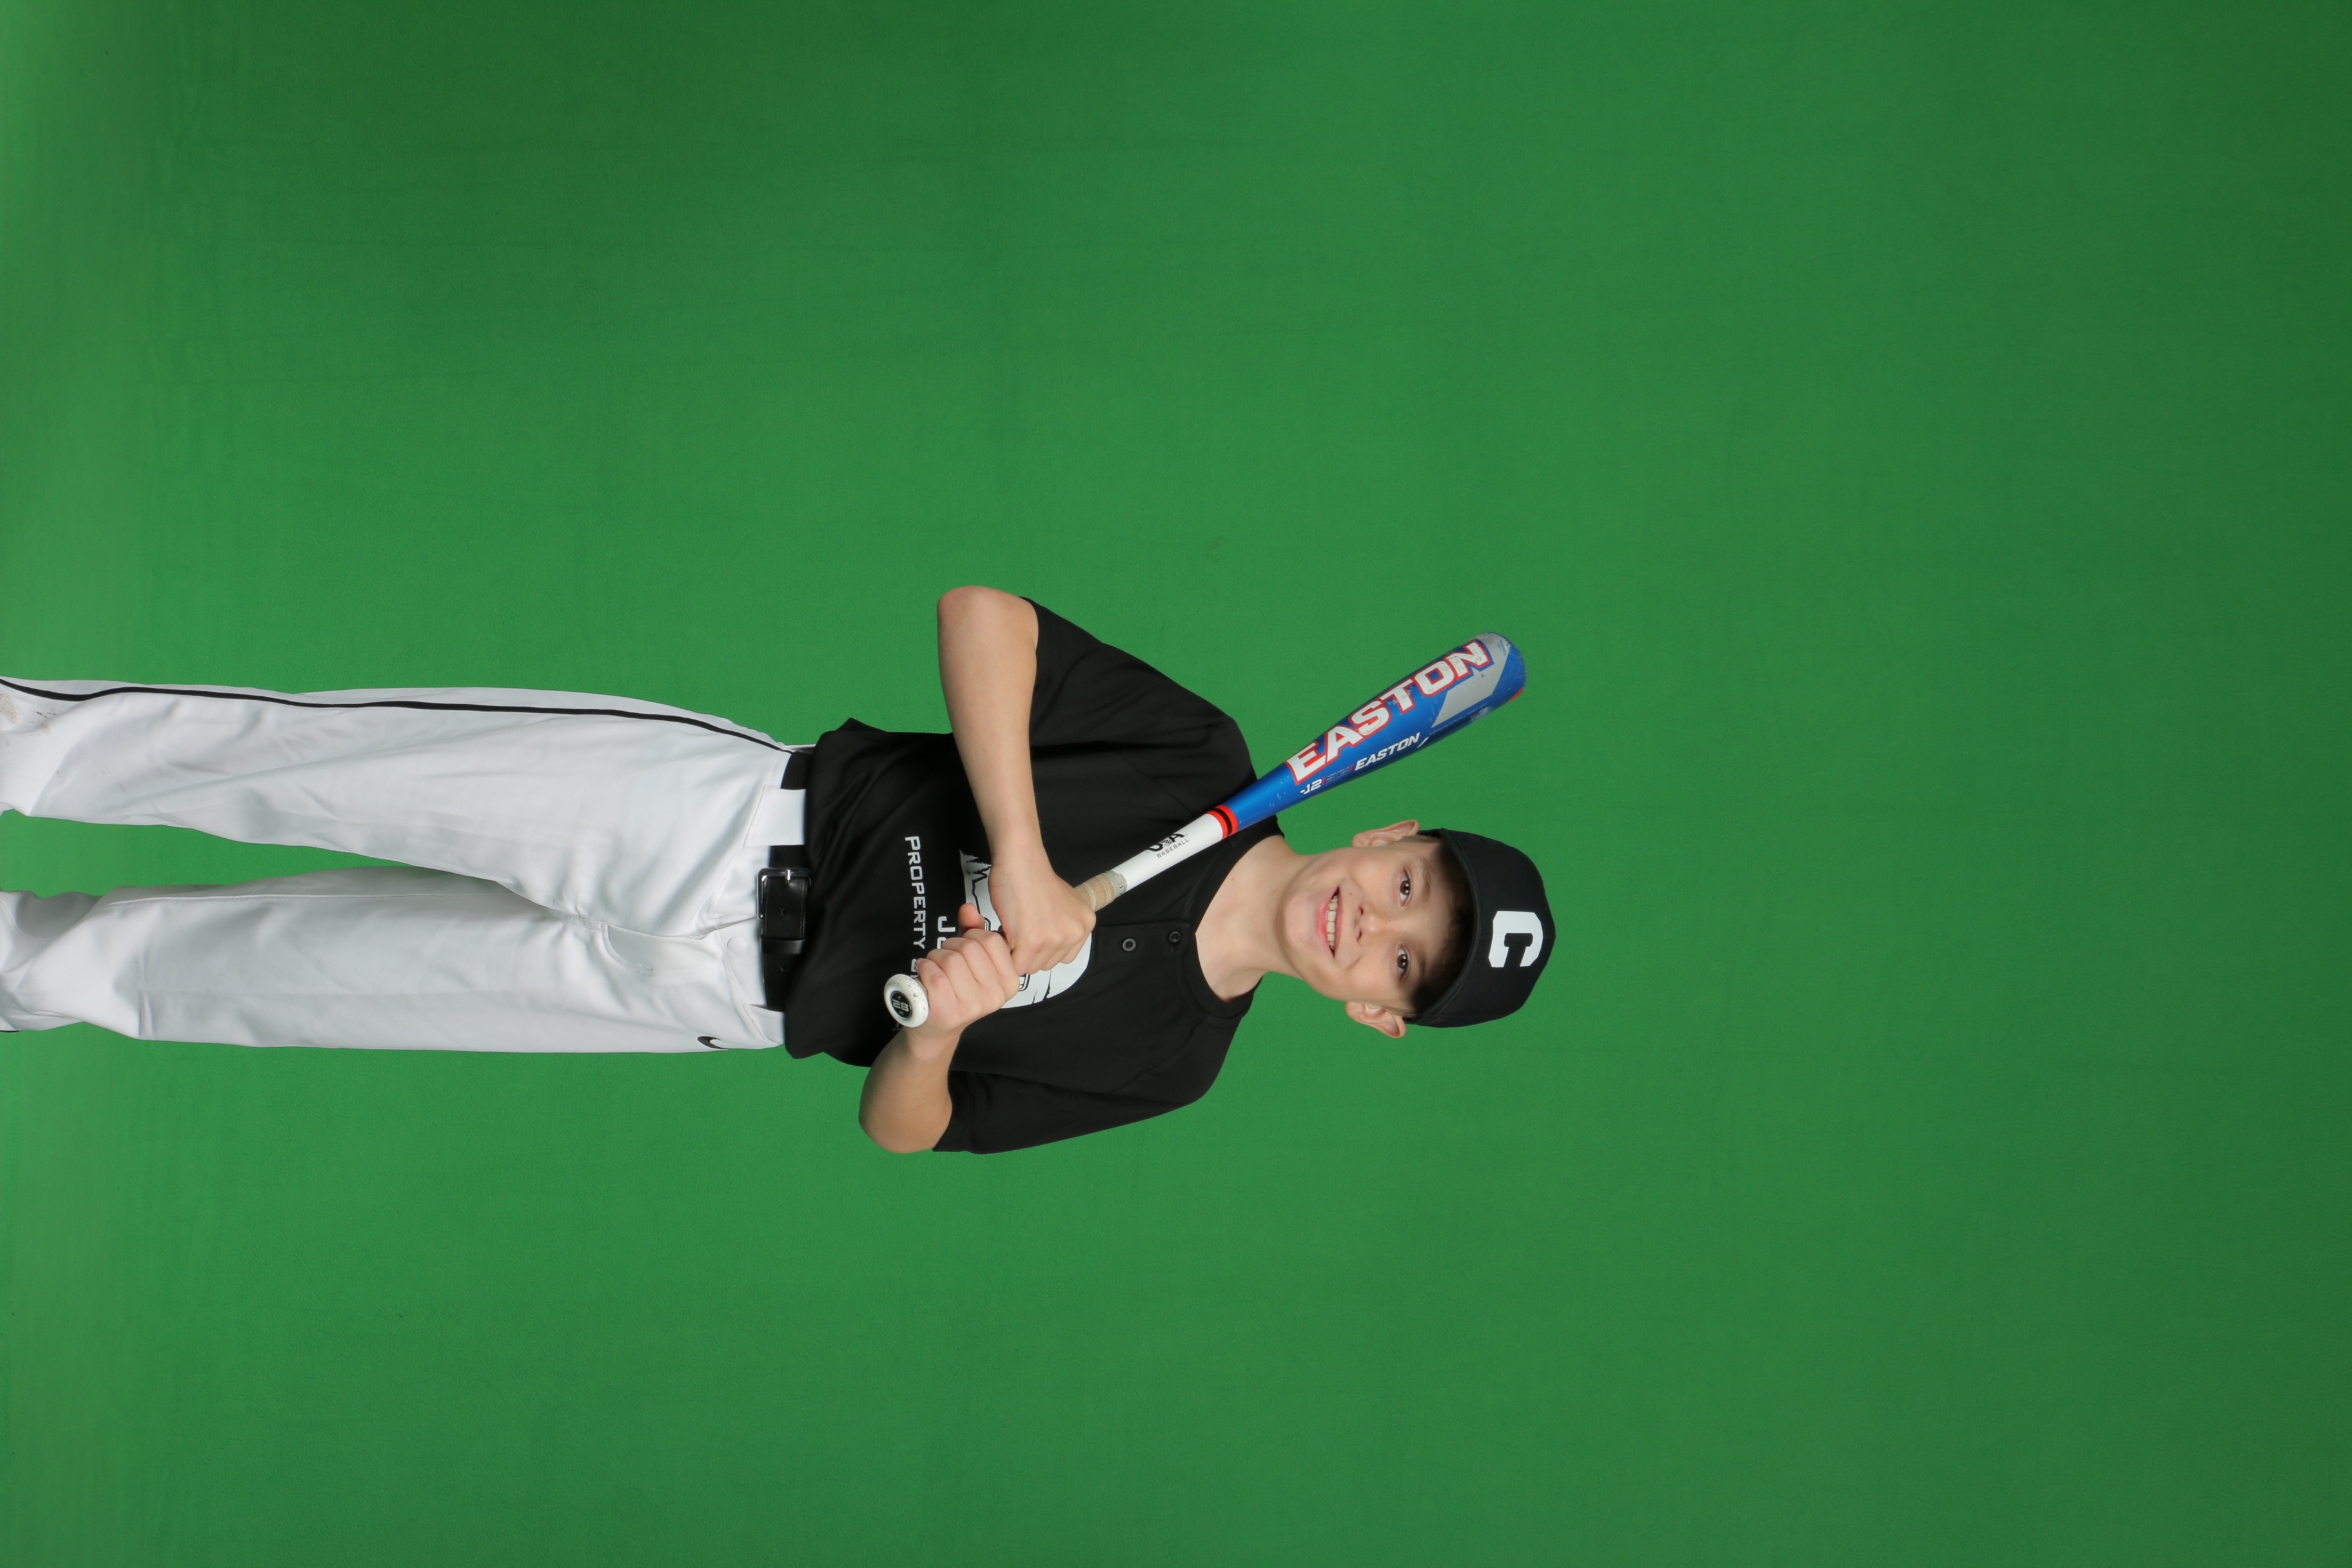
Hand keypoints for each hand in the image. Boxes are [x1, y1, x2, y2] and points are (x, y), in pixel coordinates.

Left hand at [905, 904, 1019, 1056]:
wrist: (936, 1027)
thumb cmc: (955, 990)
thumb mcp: (970, 960)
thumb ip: (973, 932)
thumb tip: (968, 908)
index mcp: (1009, 982)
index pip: (993, 940)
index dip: (972, 935)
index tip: (964, 945)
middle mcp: (996, 996)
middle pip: (970, 947)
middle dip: (951, 945)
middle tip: (944, 955)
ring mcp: (974, 1006)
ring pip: (951, 959)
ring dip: (936, 956)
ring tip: (934, 965)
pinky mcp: (949, 1011)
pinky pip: (935, 974)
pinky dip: (924, 967)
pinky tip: (924, 973)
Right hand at [985, 845, 1095, 973]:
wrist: (1020, 861)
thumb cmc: (1034, 877)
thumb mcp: (1064, 903)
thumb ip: (1063, 926)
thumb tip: (1049, 947)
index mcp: (1085, 924)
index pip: (1064, 957)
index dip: (1045, 949)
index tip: (1034, 934)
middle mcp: (1075, 933)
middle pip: (1047, 964)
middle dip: (1030, 952)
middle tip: (1019, 929)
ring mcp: (1055, 939)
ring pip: (1031, 967)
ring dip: (1017, 953)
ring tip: (1013, 929)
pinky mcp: (1032, 942)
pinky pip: (1016, 965)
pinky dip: (1005, 954)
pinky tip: (1004, 934)